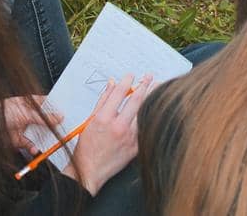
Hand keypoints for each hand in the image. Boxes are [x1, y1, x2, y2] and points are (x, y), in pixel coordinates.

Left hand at [2, 95, 59, 155]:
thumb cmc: (2, 111)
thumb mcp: (26, 113)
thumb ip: (43, 118)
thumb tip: (59, 117)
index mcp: (31, 103)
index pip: (48, 105)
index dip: (58, 109)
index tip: (68, 114)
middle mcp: (28, 115)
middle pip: (46, 121)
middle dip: (54, 127)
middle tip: (64, 130)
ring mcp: (24, 128)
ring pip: (39, 134)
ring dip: (45, 139)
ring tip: (53, 143)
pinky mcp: (19, 140)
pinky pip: (30, 145)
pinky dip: (33, 148)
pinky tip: (35, 150)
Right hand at [68, 74, 152, 195]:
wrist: (90, 171)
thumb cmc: (87, 148)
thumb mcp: (90, 120)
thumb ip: (103, 100)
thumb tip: (112, 83)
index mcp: (104, 119)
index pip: (119, 93)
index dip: (127, 81)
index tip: (131, 75)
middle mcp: (118, 127)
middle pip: (136, 100)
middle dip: (145, 85)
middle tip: (150, 77)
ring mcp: (129, 137)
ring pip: (145, 113)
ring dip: (152, 98)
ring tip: (158, 88)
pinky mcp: (136, 147)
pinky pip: (146, 128)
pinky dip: (150, 116)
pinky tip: (155, 108)